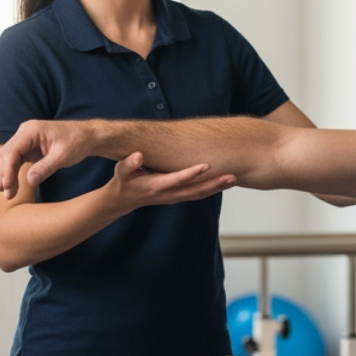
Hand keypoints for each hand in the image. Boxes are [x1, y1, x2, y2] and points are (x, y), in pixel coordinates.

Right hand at [0, 120, 92, 195]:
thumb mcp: (63, 156)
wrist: (88, 136)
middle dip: (4, 174)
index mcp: (32, 130)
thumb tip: (29, 181)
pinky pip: (17, 160)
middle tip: (6, 193)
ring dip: (7, 175)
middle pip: (7, 154)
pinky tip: (13, 185)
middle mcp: (26, 132)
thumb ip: (46, 167)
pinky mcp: (30, 147)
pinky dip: (14, 173)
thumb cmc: (78, 141)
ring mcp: (27, 139)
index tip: (7, 185)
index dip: (7, 169)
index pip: (13, 151)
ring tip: (8, 193)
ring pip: (10, 158)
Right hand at [105, 152, 232, 209]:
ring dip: (217, 188)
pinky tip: (223, 182)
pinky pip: (197, 195)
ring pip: (199, 194)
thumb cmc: (123, 181)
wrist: (122, 200)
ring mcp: (174, 197)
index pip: (177, 179)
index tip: (206, 165)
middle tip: (231, 176)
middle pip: (195, 191)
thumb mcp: (121, 171)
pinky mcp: (177, 197)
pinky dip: (212, 189)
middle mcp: (167, 194)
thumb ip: (129, 163)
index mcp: (155, 186)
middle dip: (214, 184)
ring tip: (233, 179)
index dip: (191, 173)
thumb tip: (137, 156)